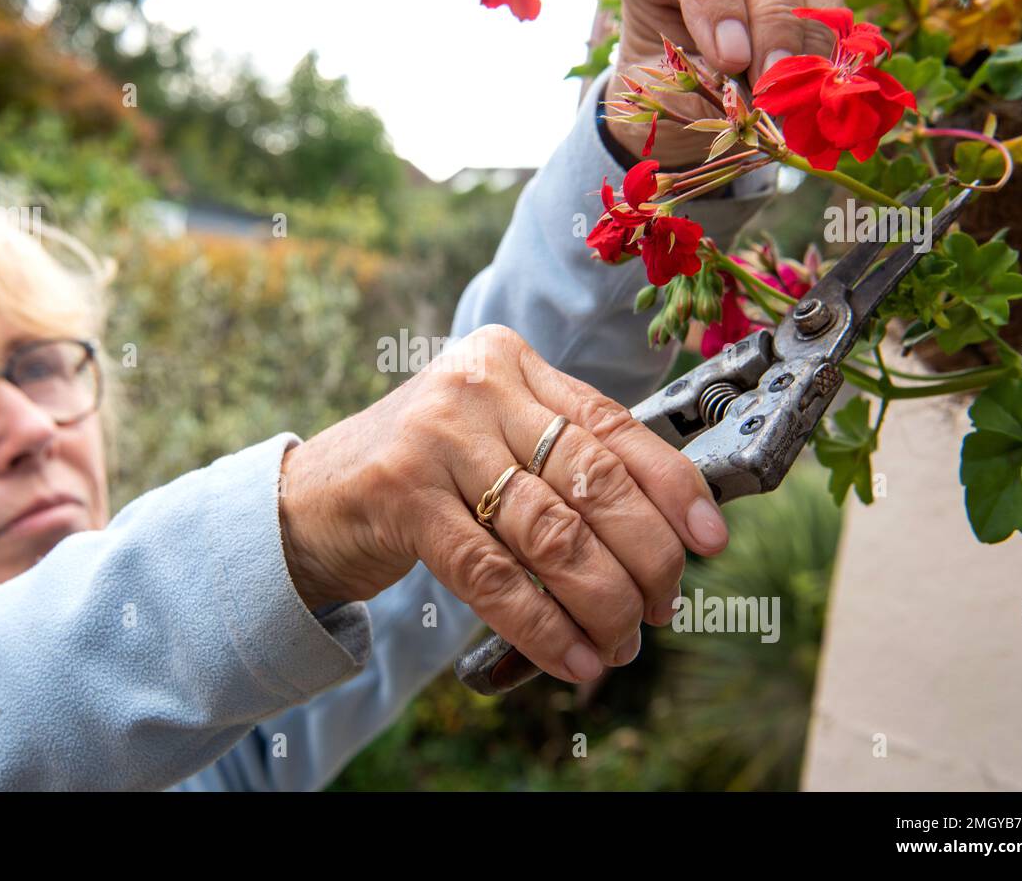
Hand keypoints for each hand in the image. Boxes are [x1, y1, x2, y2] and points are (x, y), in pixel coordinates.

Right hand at [278, 325, 728, 683]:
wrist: (310, 497)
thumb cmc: (420, 474)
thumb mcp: (491, 442)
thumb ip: (558, 461)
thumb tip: (663, 534)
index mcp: (511, 363)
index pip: (613, 424)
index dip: (672, 487)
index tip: (711, 540)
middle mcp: (476, 386)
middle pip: (592, 478)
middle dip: (645, 556)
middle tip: (663, 606)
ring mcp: (435, 437)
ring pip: (550, 531)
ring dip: (600, 600)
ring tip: (621, 643)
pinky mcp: (400, 496)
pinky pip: (493, 574)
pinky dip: (542, 625)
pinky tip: (571, 658)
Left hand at [606, 0, 845, 167]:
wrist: (673, 84)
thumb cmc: (654, 77)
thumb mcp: (653, 84)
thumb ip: (691, 82)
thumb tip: (746, 97)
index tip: (730, 58)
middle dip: (772, 17)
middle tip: (769, 78)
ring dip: (806, 30)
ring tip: (792, 86)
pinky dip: (825, 36)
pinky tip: (809, 77)